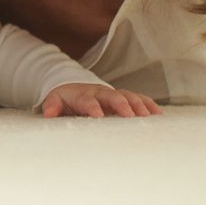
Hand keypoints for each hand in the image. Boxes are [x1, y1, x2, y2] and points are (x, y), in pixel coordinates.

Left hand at [41, 83, 162, 118]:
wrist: (75, 87)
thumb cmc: (65, 99)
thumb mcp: (55, 101)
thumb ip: (51, 107)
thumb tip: (48, 114)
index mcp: (82, 95)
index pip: (87, 100)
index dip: (92, 107)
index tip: (98, 116)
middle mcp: (100, 93)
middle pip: (112, 96)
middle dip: (121, 105)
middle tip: (130, 116)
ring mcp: (114, 94)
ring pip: (128, 96)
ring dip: (139, 105)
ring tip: (148, 117)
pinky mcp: (124, 97)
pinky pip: (138, 99)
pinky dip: (148, 105)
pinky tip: (158, 115)